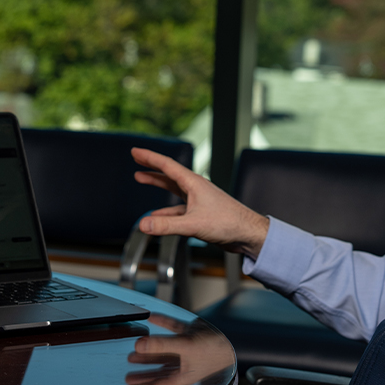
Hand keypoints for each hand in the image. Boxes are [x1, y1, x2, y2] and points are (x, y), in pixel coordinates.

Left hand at [122, 314, 234, 384]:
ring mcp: (186, 350)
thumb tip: (138, 345)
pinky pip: (172, 330)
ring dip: (148, 355)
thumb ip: (161, 345)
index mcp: (182, 375)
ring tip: (133, 358)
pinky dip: (162, 324)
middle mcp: (183, 365)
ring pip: (163, 355)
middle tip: (128, 379)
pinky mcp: (190, 335)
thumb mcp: (185, 348)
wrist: (234, 338)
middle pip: (159, 373)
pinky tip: (152, 318)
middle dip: (143, 376)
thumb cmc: (214, 350)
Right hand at [131, 148, 269, 258]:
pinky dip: (166, 211)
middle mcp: (196, 188)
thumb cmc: (229, 223)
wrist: (247, 233)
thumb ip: (167, 225)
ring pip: (173, 189)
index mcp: (195, 183)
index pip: (167, 165)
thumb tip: (144, 224)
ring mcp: (199, 200)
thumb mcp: (193, 224)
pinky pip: (178, 209)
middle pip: (169, 173)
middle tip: (137, 159)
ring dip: (158, 183)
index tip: (136, 152)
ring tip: (142, 178)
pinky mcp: (201, 213)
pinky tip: (157, 216)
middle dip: (151, 166)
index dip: (149, 158)